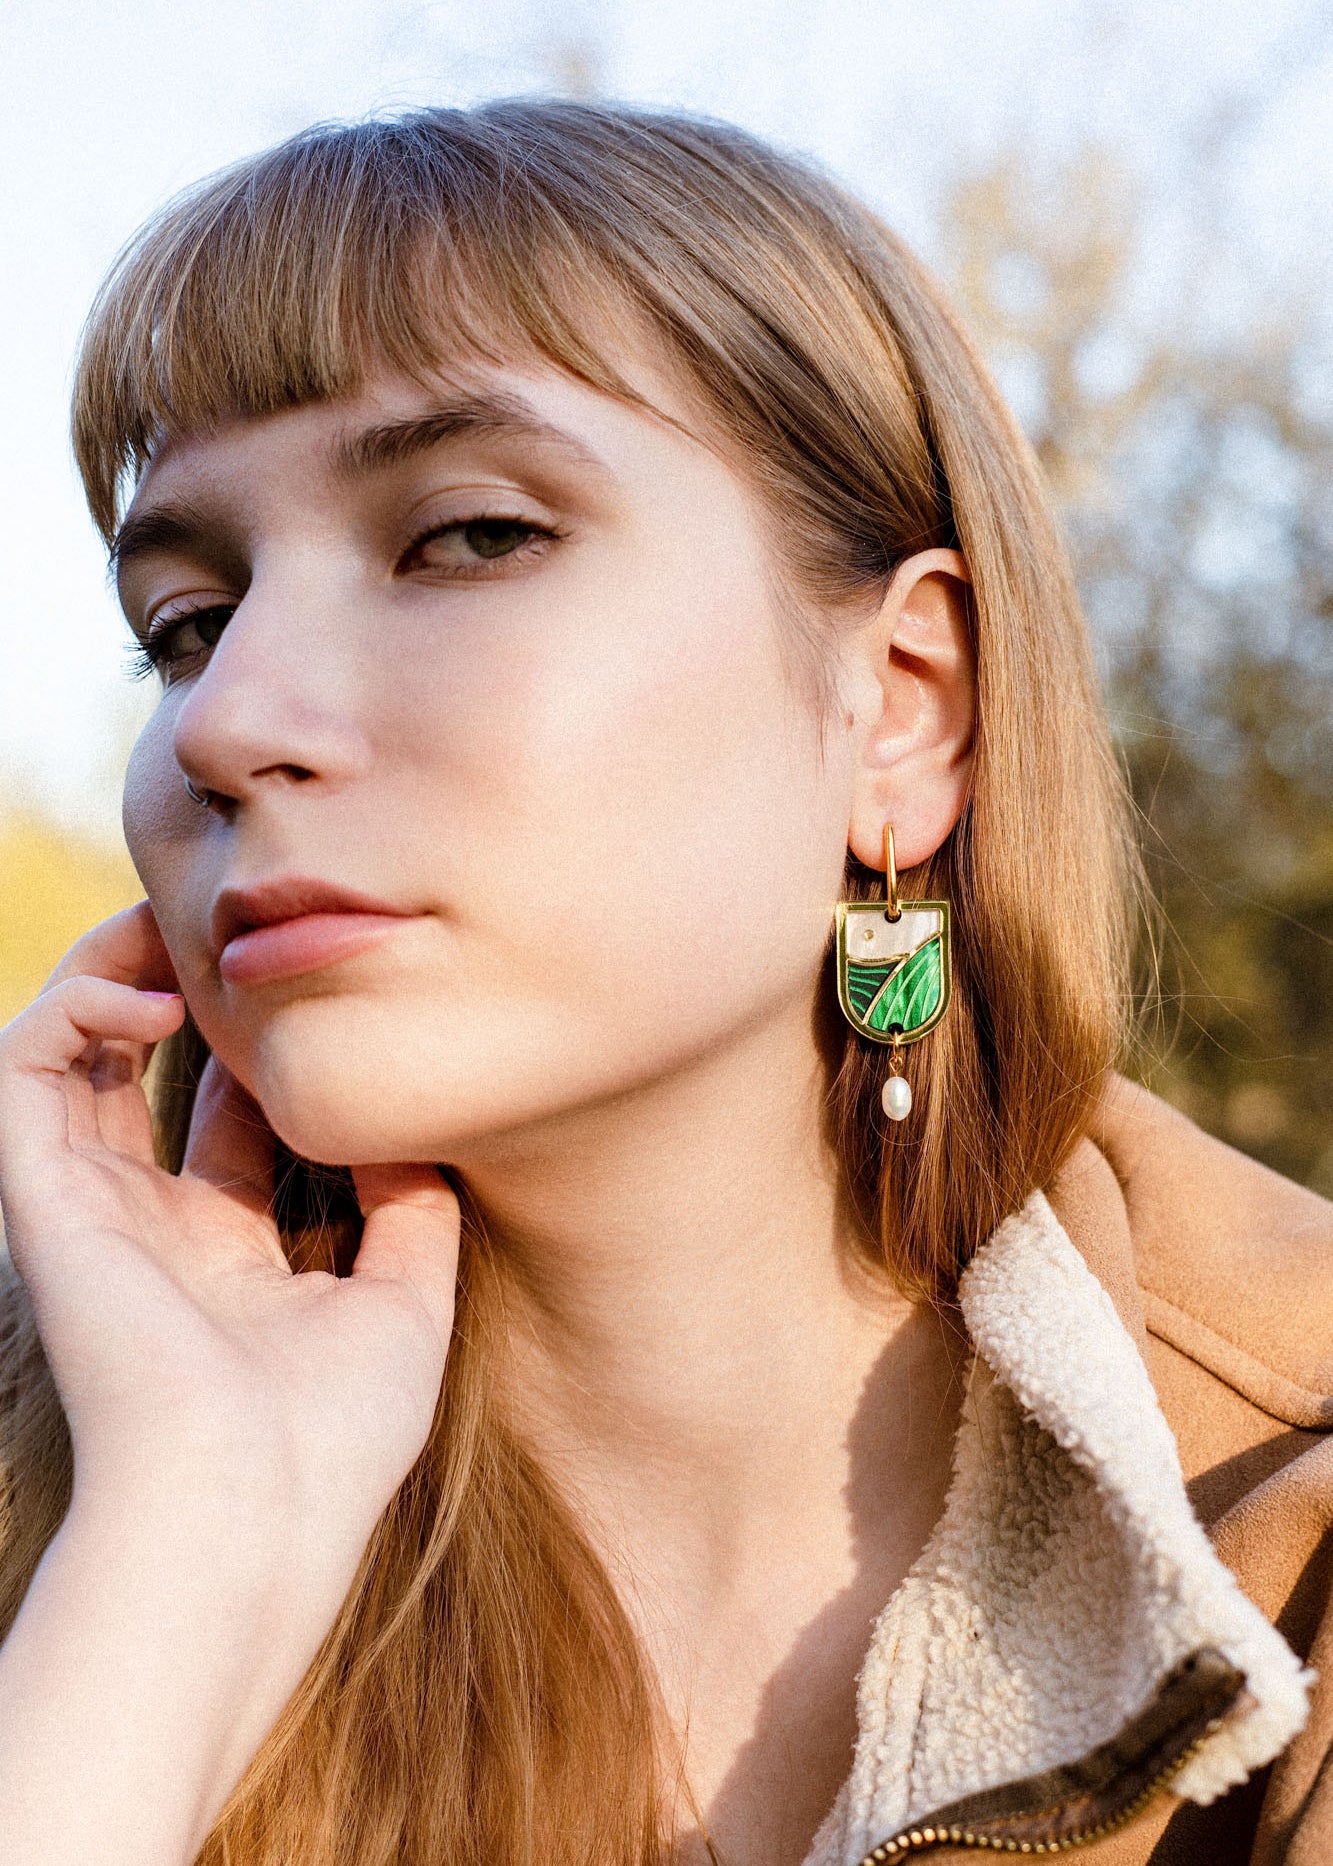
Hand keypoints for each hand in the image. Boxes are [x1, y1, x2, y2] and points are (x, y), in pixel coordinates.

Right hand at [0, 901, 459, 1601]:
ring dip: (110, 975)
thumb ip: (412, 1215)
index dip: (256, 1050)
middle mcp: (149, 1230)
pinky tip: (148, 997)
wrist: (248, 1515)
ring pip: (66, 1057)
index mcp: (224, 1259)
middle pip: (135, 1077)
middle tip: (222, 926)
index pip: (222, 1124)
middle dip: (170, 991)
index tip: (306, 988)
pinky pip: (20, 1076)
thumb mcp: (405, 1308)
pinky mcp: (43, 1205)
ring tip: (171, 928)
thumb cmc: (330, 1442)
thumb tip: (429, 1133)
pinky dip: (71, 1011)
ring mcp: (91, 1215)